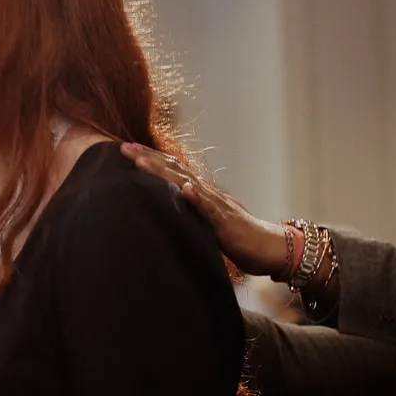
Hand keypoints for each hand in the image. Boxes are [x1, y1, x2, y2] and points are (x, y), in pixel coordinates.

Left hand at [120, 144, 289, 276]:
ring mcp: (218, 206)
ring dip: (164, 172)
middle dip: (148, 159)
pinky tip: (185, 189)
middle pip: (175, 170)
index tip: (126, 150)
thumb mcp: (207, 222)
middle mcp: (208, 193)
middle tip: (123, 147)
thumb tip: (169, 205)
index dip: (150, 159)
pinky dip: (198, 199)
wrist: (271, 247)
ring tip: (142, 162)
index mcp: (202, 193)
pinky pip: (212, 209)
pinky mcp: (227, 223)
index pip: (172, 170)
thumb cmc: (239, 237)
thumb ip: (190, 211)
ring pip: (188, 184)